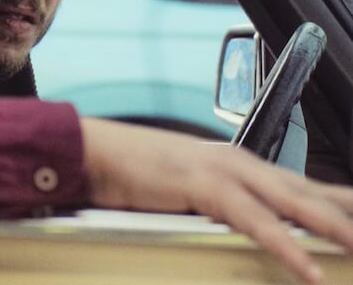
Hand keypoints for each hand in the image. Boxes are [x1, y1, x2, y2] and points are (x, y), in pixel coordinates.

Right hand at [80, 118, 352, 283]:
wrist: (93, 152)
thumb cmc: (133, 172)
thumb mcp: (189, 189)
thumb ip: (222, 205)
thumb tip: (247, 229)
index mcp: (242, 166)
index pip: (309, 187)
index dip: (343, 206)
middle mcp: (243, 164)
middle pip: (315, 193)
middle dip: (348, 216)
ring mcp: (225, 171)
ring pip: (297, 204)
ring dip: (335, 230)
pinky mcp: (204, 185)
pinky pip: (255, 221)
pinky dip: (285, 245)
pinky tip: (307, 268)